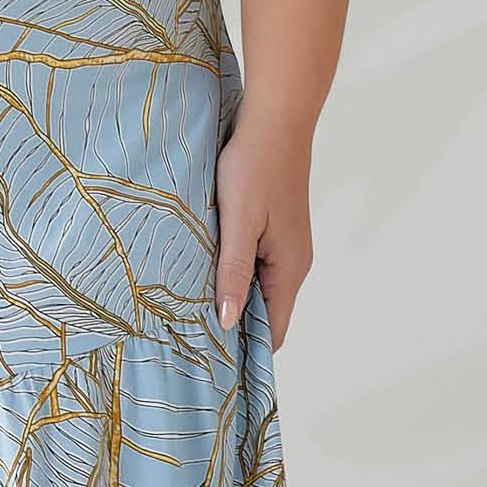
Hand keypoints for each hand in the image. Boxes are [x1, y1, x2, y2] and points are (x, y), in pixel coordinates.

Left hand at [214, 110, 313, 350]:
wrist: (275, 122)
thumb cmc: (255, 168)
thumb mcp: (238, 223)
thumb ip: (234, 273)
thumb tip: (229, 322)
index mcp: (289, 268)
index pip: (273, 330)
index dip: (247, 350)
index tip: (214, 364)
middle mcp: (294, 264)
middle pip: (267, 313)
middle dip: (236, 329)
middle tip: (192, 343)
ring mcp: (287, 247)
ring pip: (261, 289)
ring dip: (234, 302)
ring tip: (193, 316)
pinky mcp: (277, 231)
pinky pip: (258, 267)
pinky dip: (237, 278)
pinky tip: (209, 277)